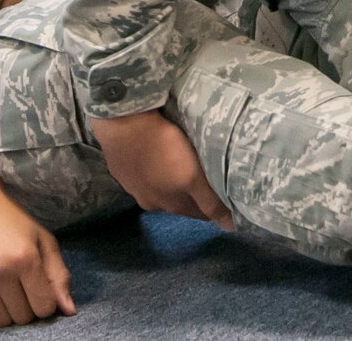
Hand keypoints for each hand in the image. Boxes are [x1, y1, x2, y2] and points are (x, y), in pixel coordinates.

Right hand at [0, 155, 76, 330]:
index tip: (37, 288)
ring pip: (1, 322)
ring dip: (5, 311)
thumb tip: (69, 311)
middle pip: (23, 318)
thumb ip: (58, 275)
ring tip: (1, 287)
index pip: (44, 308)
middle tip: (18, 285)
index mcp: (25, 257)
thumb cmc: (9, 218)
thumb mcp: (41, 238)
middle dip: (26, 306)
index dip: (45, 301)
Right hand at [90, 110, 232, 229]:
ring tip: (181, 166)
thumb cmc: (163, 146)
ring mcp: (133, 187)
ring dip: (171, 183)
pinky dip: (153, 171)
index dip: (214, 206)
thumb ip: (210, 202)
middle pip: (180, 202)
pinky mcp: (121, 170)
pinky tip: (156, 158)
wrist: (122, 123)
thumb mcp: (192, 175)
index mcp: (170, 206)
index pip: (200, 213)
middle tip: (207, 178)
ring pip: (160, 190)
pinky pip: (143, 176)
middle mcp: (151, 202)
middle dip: (193, 195)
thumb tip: (229, 228)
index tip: (225, 193)